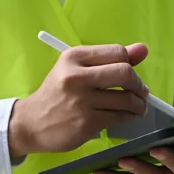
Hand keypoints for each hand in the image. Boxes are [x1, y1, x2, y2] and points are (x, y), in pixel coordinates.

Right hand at [8, 44, 149, 157]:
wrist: (30, 123)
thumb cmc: (56, 95)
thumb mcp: (75, 70)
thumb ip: (109, 59)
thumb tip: (142, 50)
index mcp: (74, 57)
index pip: (117, 52)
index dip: (131, 64)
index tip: (132, 74)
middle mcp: (77, 76)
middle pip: (125, 73)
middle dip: (139, 85)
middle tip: (141, 93)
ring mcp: (82, 101)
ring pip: (126, 99)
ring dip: (138, 104)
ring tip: (137, 107)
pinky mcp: (87, 122)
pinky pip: (120, 117)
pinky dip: (129, 117)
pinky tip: (126, 116)